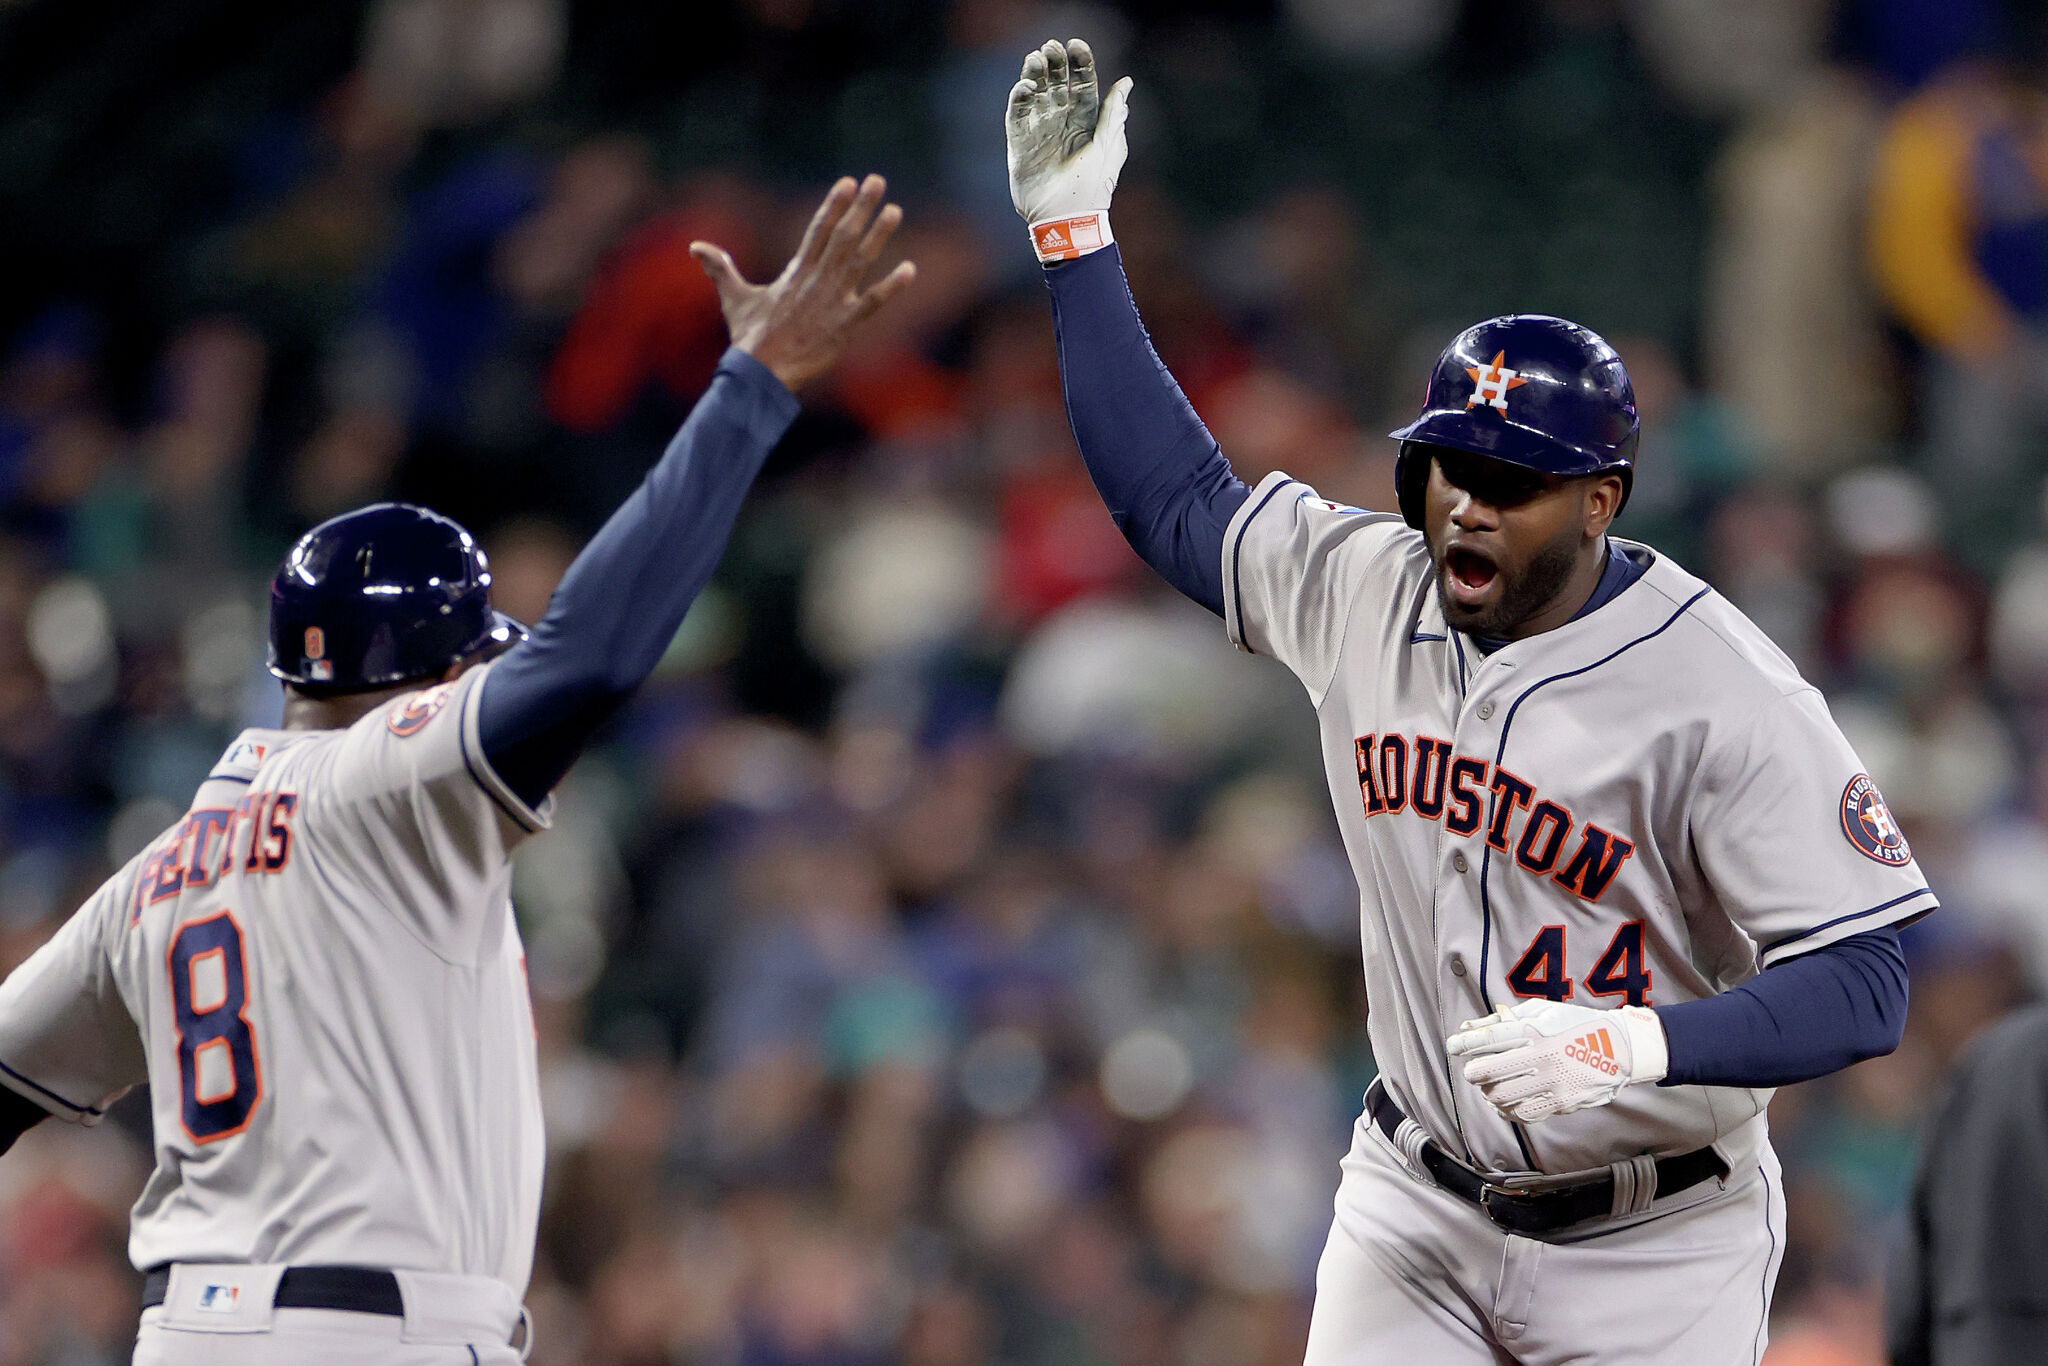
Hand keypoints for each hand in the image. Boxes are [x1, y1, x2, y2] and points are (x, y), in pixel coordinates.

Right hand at [689, 175, 915, 392]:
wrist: (761, 373)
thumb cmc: (749, 338)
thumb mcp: (734, 298)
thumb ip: (720, 269)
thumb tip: (694, 246)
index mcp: (796, 272)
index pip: (818, 230)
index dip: (834, 205)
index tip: (849, 182)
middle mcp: (817, 280)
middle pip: (843, 236)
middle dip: (861, 207)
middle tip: (878, 181)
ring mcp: (833, 301)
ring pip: (860, 261)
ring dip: (879, 235)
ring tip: (895, 210)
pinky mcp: (845, 325)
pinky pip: (872, 303)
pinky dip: (891, 287)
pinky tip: (909, 270)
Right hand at [1006, 38, 1130, 258]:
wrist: (1066, 220)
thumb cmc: (1093, 187)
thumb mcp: (1108, 147)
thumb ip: (1113, 113)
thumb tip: (1126, 82)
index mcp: (1085, 122)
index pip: (1082, 85)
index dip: (1079, 64)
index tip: (1076, 45)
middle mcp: (1061, 123)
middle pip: (1056, 85)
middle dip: (1054, 64)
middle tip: (1050, 47)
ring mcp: (1039, 132)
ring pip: (1035, 94)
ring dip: (1034, 74)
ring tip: (1034, 58)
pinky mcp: (1020, 144)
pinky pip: (1017, 115)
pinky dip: (1020, 98)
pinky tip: (1025, 87)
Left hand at [1447, 1000, 1668, 1123]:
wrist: (1621, 1048)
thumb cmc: (1575, 1024)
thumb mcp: (1541, 1011)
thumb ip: (1504, 1019)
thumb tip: (1468, 1028)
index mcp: (1537, 1030)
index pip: (1490, 1039)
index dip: (1465, 1044)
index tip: (1453, 1047)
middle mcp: (1543, 1057)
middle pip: (1490, 1072)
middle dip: (1473, 1072)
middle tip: (1473, 1071)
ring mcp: (1554, 1082)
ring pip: (1502, 1096)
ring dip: (1488, 1093)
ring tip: (1489, 1087)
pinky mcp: (1562, 1103)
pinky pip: (1523, 1114)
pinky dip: (1507, 1110)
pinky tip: (1505, 1103)